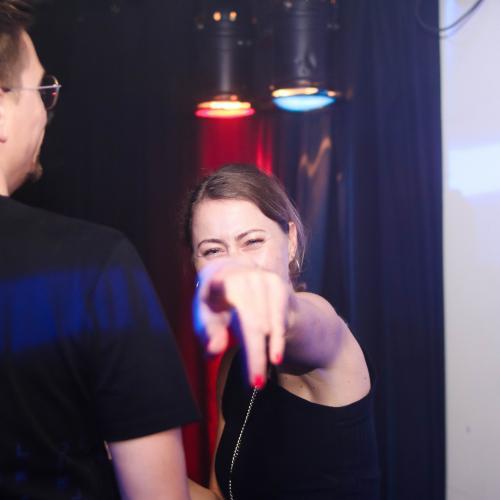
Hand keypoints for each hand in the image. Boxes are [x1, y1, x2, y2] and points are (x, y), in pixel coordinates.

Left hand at [193, 258, 290, 387]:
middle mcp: (241, 276)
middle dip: (254, 355)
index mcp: (215, 280)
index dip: (222, 329)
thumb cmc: (218, 301)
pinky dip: (277, 340)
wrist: (240, 274)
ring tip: (259, 379)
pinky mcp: (277, 284)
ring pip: (267, 323)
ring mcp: (262, 278)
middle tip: (254, 384)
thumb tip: (213, 350)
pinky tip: (275, 357)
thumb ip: (208, 332)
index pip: (220, 307)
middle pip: (250, 322)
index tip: (221, 350)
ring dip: (265, 351)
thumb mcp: (207, 315)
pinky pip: (279, 318)